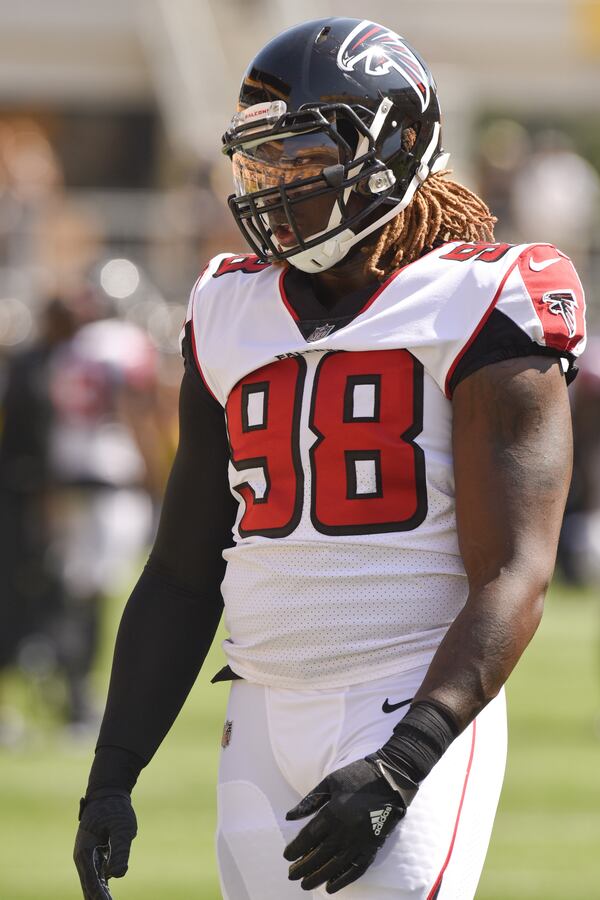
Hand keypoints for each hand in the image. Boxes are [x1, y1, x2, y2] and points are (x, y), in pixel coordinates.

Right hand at [73, 790, 136, 899]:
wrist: (108, 792)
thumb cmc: (115, 808)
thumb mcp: (122, 827)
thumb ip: (120, 850)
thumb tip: (118, 876)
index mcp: (85, 850)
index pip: (91, 880)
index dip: (98, 895)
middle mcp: (83, 856)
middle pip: (89, 884)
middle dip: (97, 897)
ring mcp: (88, 856)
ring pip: (93, 881)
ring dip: (100, 894)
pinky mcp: (95, 854)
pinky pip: (98, 874)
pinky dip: (102, 886)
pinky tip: (107, 895)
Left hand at [284, 758, 405, 893]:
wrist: (391, 778)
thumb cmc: (357, 776)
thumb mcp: (330, 782)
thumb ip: (309, 801)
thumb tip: (288, 817)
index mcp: (333, 812)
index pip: (309, 837)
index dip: (296, 849)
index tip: (286, 856)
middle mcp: (346, 830)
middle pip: (320, 854)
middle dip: (303, 867)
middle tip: (291, 875)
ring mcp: (360, 841)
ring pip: (336, 865)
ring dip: (319, 877)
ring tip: (306, 885)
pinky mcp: (373, 846)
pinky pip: (357, 868)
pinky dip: (344, 879)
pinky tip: (332, 886)